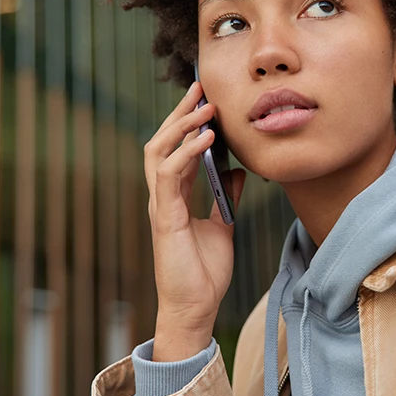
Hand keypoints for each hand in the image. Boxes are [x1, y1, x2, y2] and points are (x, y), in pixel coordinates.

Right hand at [143, 82, 245, 360]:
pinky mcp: (164, 218)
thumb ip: (226, 197)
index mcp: (174, 196)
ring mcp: (160, 205)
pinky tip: (206, 139)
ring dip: (182, 126)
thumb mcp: (223, 225)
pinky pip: (169, 176)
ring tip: (205, 108)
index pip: (175, 148)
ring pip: (159, 151)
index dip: (187, 122)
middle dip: (179, 113)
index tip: (205, 99)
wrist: (196, 307)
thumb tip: (236, 171)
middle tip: (199, 88)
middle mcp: (162, 196)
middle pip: (161, 141)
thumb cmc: (204, 271)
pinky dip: (186, 153)